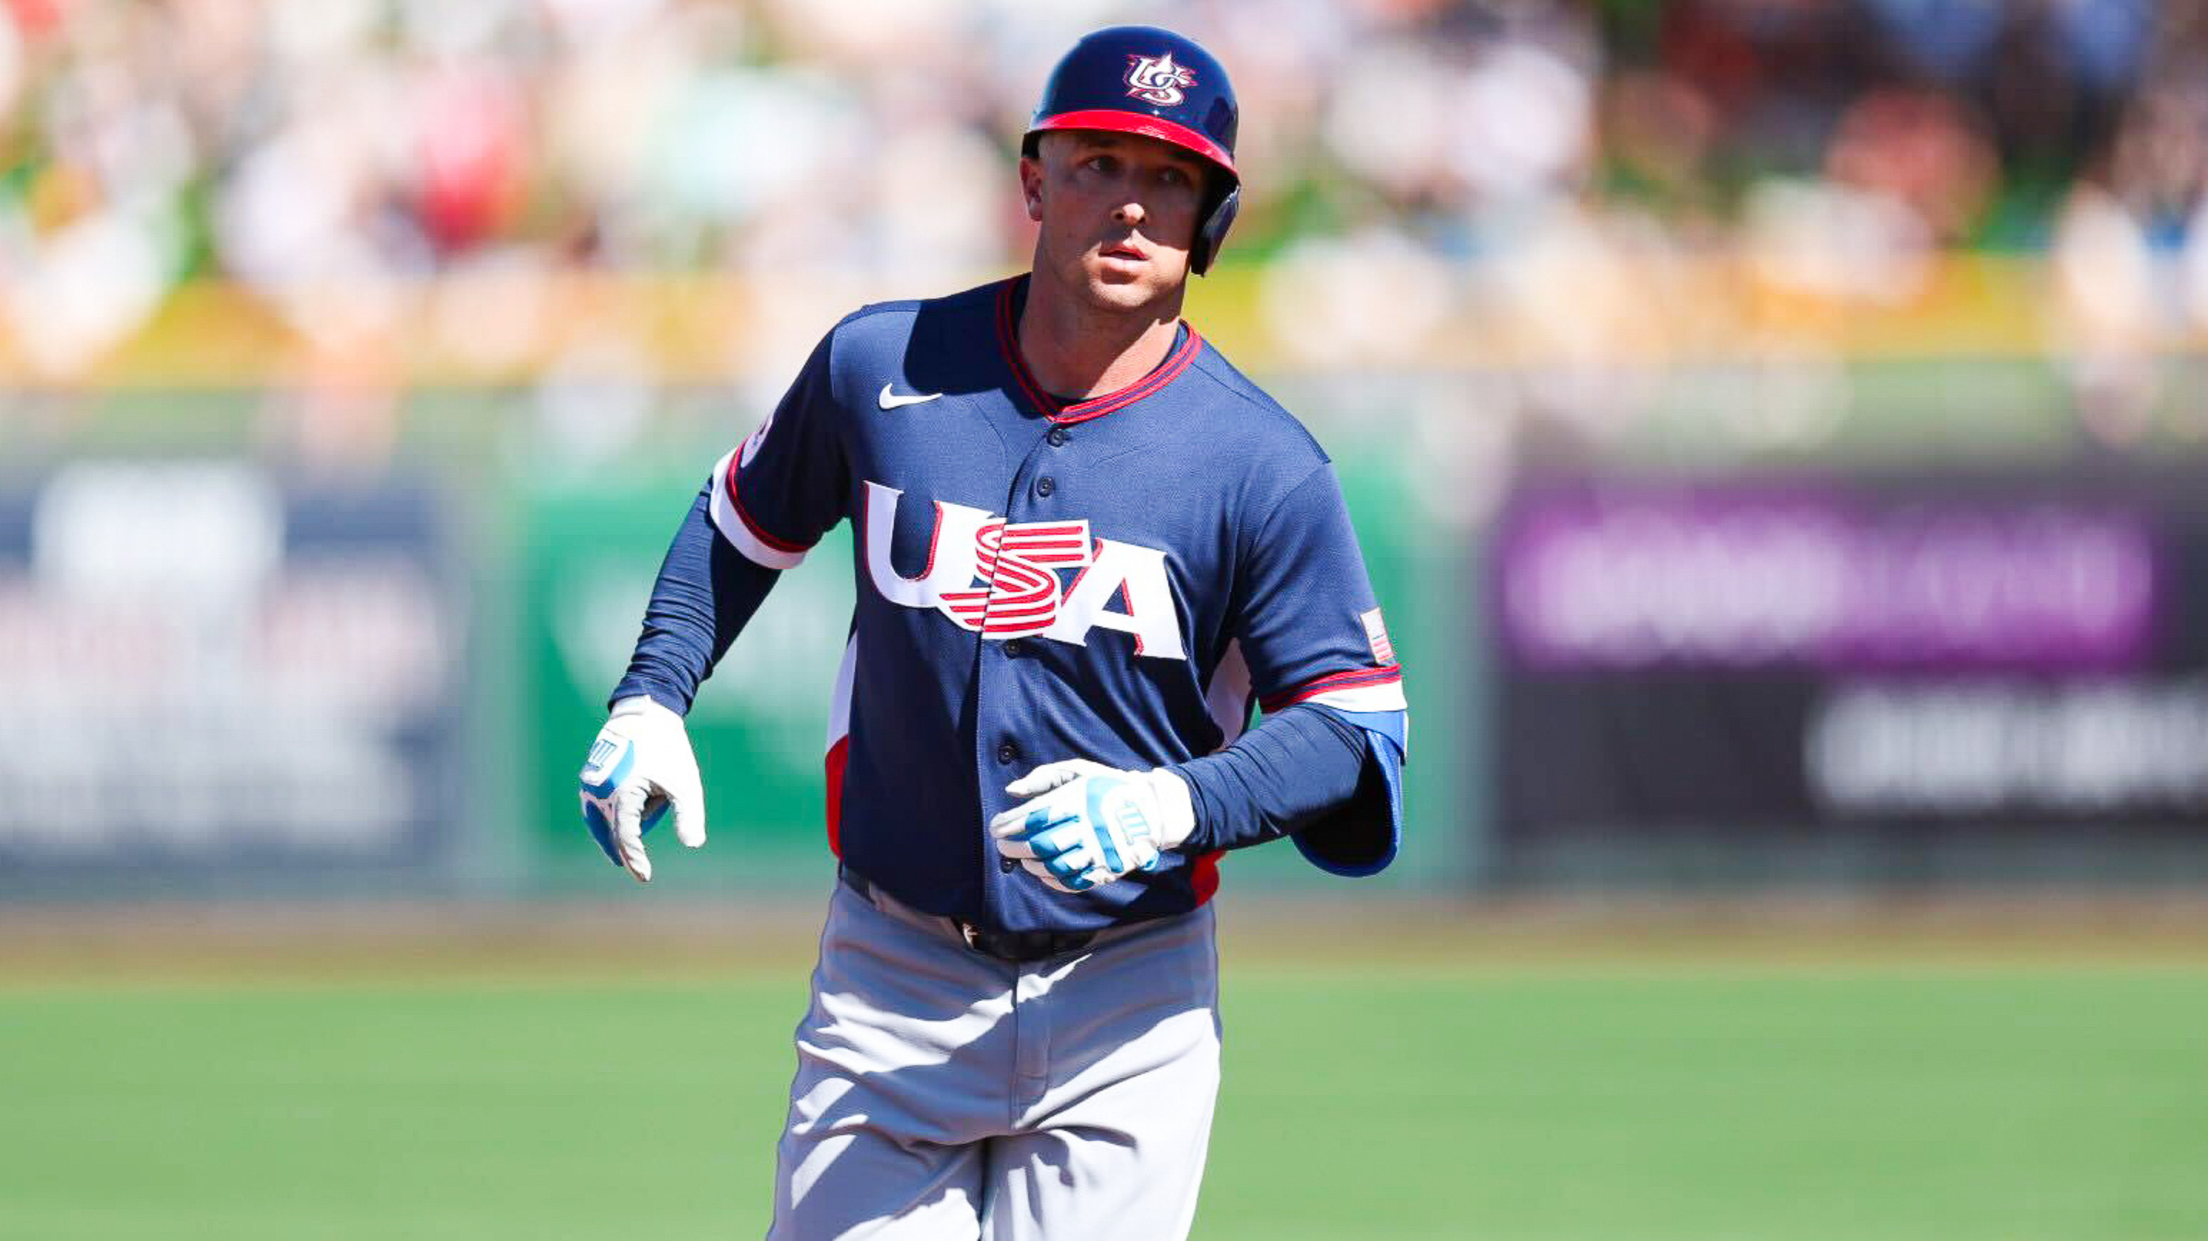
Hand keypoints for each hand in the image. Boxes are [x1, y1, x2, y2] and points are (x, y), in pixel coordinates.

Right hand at [578, 696, 705, 881]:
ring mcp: (591, 781)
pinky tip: (613, 823)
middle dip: (622, 847)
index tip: (644, 877)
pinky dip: (603, 817)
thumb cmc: (668, 748)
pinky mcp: (590, 773)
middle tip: (633, 867)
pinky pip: (593, 804)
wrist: (647, 712)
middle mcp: (600, 790)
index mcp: (623, 794)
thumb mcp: (684, 783)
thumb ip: (688, 814)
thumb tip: (693, 844)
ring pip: (596, 818)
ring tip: (619, 852)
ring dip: (609, 834)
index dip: (635, 859)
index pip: (625, 836)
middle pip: (609, 830)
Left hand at [988, 760, 1195, 893]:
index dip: (1008, 825)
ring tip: (1023, 860)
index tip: (995, 828)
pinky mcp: (1106, 869)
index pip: (1033, 817)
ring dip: (1031, 865)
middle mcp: (1087, 826)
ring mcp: (1098, 850)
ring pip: (1054, 865)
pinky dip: (1052, 880)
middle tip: (1003, 846)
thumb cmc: (1108, 787)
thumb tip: (1012, 792)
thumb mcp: (1079, 771)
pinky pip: (1073, 881)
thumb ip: (1044, 777)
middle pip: (1040, 844)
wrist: (1152, 810)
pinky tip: (1042, 872)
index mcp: (1078, 800)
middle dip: (1014, 847)